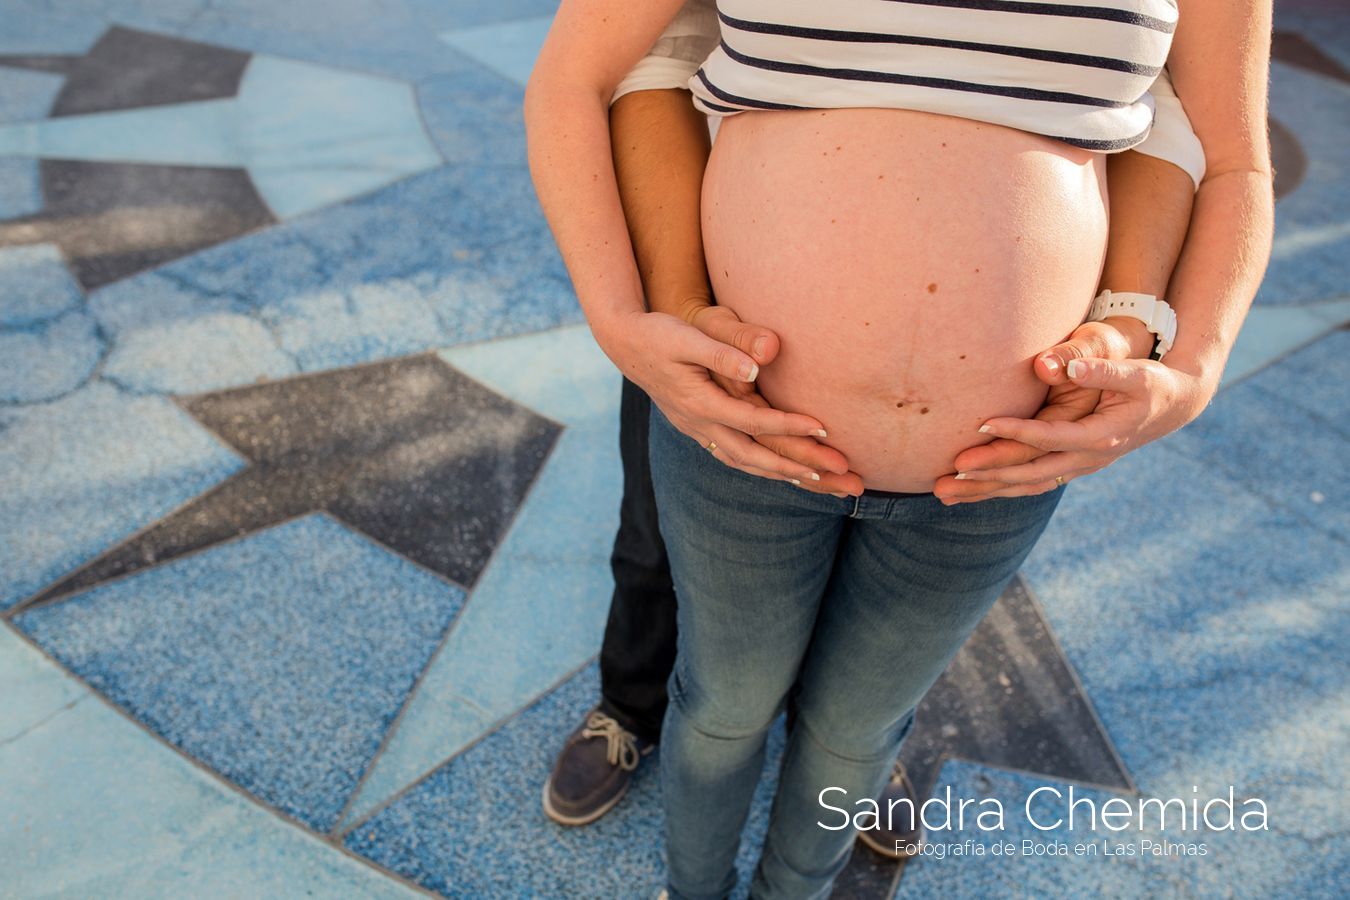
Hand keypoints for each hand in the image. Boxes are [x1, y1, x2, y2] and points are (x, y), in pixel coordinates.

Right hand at [593, 308, 856, 489]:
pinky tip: (781, 472)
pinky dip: (760, 468)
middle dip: (795, 466)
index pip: (752, 422)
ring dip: (781, 474)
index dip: (788, 426)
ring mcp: (697, 430)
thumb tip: (754, 369)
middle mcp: (699, 424)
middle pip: (752, 456)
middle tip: (835, 472)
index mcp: (699, 403)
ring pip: (743, 462)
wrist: (626, 344)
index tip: (822, 427)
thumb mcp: (687, 337)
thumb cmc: (660, 333)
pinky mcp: (698, 429)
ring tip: (819, 481)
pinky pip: (734, 457)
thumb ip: (721, 352)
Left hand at [933, 319, 1208, 503]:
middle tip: (945, 477)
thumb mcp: (1133, 370)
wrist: (1172, 405)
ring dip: (985, 491)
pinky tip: (969, 493)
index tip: (980, 423)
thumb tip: (1066, 366)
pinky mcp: (1070, 467)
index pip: (1049, 438)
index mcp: (1100, 436)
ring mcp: (1078, 468)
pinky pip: (1030, 484)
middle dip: (987, 476)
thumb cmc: (1150, 381)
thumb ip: (1099, 368)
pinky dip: (999, 489)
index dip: (1015, 432)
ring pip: (1026, 485)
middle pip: (1030, 473)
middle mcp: (1087, 460)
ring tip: (943, 494)